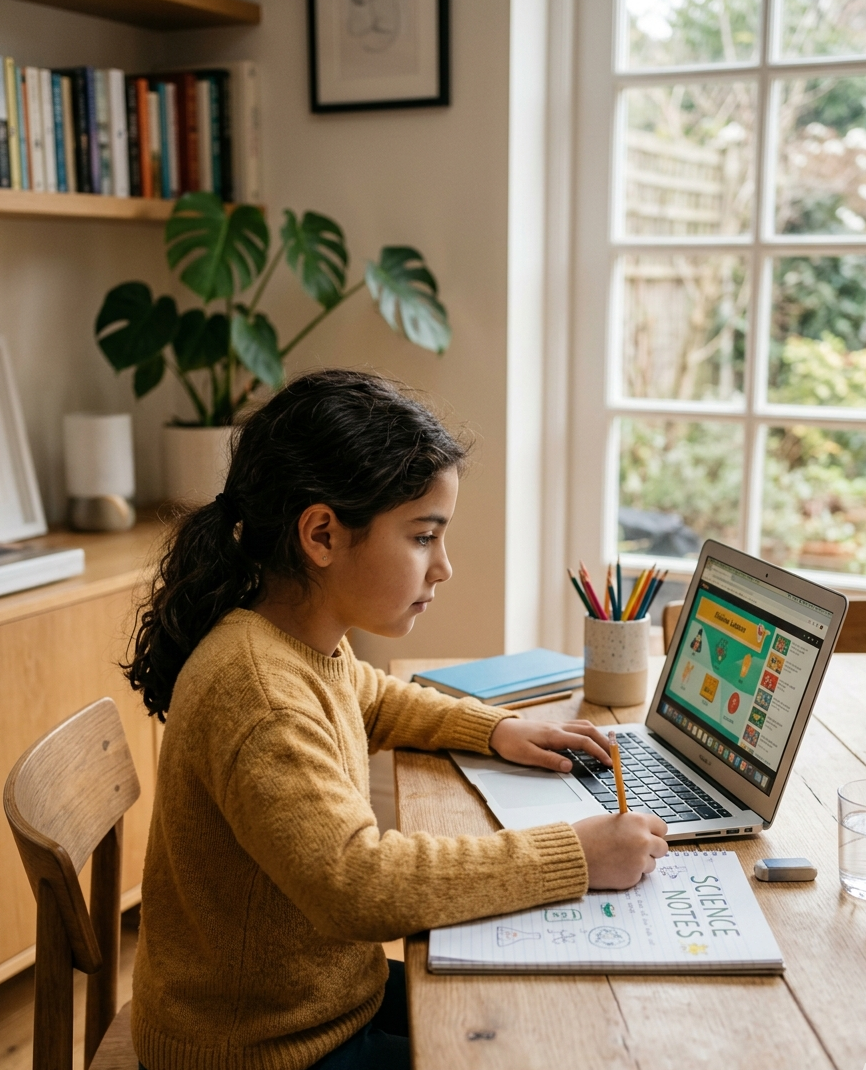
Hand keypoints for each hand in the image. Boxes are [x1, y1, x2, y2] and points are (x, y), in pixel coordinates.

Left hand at [489, 718, 611, 772]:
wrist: (497, 729)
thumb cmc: (510, 743)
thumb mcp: (528, 756)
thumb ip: (550, 761)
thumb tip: (570, 766)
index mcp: (554, 735)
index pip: (583, 742)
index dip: (598, 752)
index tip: (609, 763)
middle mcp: (558, 727)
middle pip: (588, 730)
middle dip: (604, 742)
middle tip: (615, 756)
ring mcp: (556, 724)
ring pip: (583, 725)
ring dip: (598, 735)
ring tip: (607, 746)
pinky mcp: (552, 725)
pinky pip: (576, 725)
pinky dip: (588, 731)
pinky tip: (589, 738)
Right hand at [573, 812, 667, 889]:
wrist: (573, 855)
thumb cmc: (587, 834)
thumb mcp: (612, 821)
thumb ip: (631, 826)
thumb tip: (643, 833)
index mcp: (638, 822)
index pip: (662, 827)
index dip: (654, 832)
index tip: (649, 835)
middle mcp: (643, 841)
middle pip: (662, 847)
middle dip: (652, 849)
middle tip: (637, 849)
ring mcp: (639, 861)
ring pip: (652, 863)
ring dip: (641, 862)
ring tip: (620, 858)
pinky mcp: (633, 878)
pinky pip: (638, 875)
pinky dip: (629, 873)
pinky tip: (614, 867)